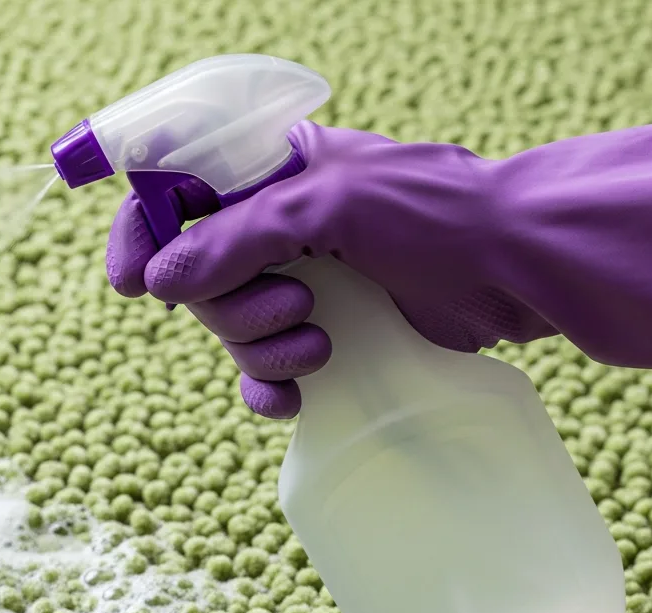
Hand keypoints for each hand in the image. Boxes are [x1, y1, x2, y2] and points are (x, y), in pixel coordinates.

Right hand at [105, 120, 553, 418]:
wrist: (521, 270)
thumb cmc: (436, 217)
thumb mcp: (329, 207)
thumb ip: (237, 238)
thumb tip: (159, 280)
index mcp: (272, 172)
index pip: (176, 192)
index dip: (143, 233)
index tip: (130, 283)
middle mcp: (279, 224)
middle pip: (197, 277)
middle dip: (232, 307)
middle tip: (295, 307)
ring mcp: (304, 280)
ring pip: (231, 329)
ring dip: (261, 348)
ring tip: (321, 344)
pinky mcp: (332, 332)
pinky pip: (267, 372)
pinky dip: (271, 389)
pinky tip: (296, 403)